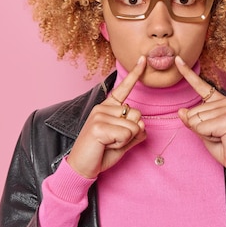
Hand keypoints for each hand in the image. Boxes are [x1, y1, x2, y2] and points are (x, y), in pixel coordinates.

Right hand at [68, 56, 146, 177]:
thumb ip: (135, 132)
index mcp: (108, 108)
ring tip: (109, 143)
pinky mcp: (98, 126)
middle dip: (132, 132)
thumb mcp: (123, 142)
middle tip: (113, 141)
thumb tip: (143, 125)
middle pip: (137, 114)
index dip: (135, 74)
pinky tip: (106, 145)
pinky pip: (126, 134)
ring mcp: (99, 115)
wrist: (82, 167)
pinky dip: (121, 144)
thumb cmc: (102, 153)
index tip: (143, 59)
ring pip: (134, 126)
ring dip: (126, 140)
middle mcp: (103, 107)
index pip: (124, 89)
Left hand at [175, 56, 225, 177]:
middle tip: (215, 136)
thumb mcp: (204, 133)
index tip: (178, 59)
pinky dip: (206, 136)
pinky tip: (222, 139)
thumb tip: (181, 111)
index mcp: (220, 102)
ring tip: (220, 138)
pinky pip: (201, 127)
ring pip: (194, 120)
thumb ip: (193, 121)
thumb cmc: (225, 148)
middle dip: (197, 129)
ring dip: (203, 133)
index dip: (188, 73)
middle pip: (191, 112)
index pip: (201, 86)